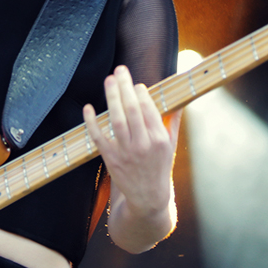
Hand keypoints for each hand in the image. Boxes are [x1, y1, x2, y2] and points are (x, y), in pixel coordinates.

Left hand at [83, 65, 181, 249]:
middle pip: (132, 109)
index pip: (149, 109)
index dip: (140, 92)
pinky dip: (92, 121)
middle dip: (125, 86)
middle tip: (120, 70)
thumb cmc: (160, 168)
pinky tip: (88, 107)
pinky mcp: (111, 159)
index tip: (136, 83)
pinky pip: (99, 136)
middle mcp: (144, 144)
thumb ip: (174, 121)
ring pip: (116, 119)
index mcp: (160, 139)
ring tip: (109, 80)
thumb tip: (179, 100)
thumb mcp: (172, 145)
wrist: (148, 198)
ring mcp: (126, 152)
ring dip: (111, 97)